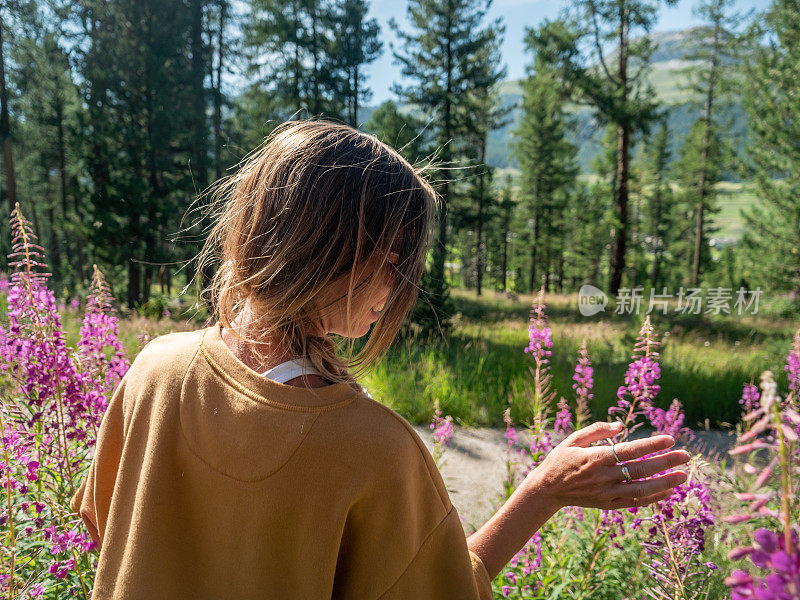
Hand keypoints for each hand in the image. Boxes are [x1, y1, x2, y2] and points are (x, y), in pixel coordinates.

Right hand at [525, 421, 689, 510]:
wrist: (547, 490)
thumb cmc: (560, 460)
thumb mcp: (573, 439)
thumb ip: (596, 430)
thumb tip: (620, 424)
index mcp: (595, 458)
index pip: (629, 450)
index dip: (651, 445)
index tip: (670, 439)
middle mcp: (603, 477)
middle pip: (641, 470)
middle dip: (665, 462)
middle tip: (686, 456)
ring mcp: (607, 493)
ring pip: (642, 489)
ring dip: (665, 483)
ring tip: (684, 476)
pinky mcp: (608, 504)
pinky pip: (635, 502)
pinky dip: (653, 498)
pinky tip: (667, 491)